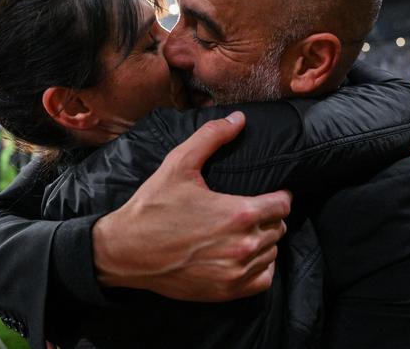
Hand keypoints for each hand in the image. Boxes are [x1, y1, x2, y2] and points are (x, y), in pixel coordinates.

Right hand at [92, 111, 291, 301]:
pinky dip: (260, 267)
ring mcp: (236, 272)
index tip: (270, 193)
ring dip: (264, 240)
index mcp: (238, 213)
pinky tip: (243, 255)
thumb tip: (238, 118)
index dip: (279, 195)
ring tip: (244, 229)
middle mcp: (243, 245)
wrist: (126, 251)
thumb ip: (211, 137)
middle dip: (269, 216)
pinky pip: (264, 279)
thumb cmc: (152, 207)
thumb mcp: (178, 164)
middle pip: (279, 228)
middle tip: (251, 209)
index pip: (283, 204)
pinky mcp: (227, 291)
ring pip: (272, 252)